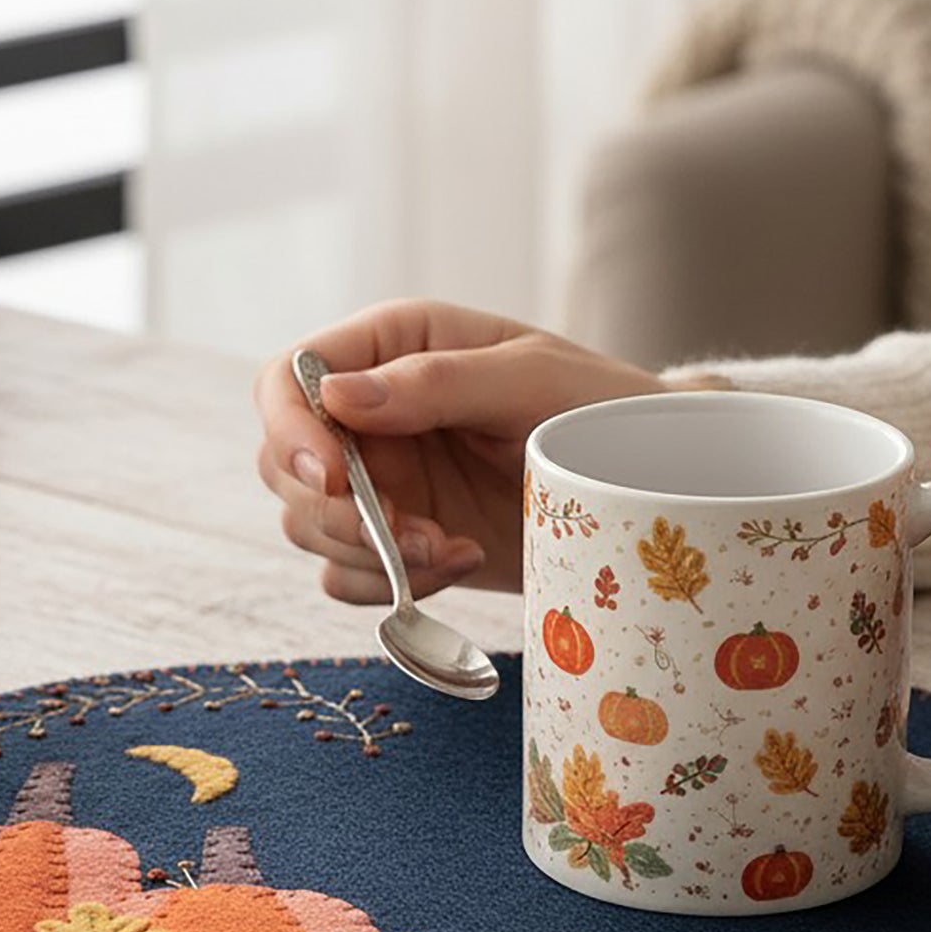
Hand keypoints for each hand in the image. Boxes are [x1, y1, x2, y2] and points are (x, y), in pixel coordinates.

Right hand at [255, 300, 676, 600]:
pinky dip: (388, 585)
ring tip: (453, 548)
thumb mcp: (532, 380)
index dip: (291, 430)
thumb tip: (337, 396)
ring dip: (370, 552)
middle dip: (338, 511)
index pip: (289, 378)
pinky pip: (346, 576)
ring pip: (308, 526)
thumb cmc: (601, 408)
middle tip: (413, 532)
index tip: (333, 478)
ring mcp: (380, 480)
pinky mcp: (397, 541)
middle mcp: (370, 413)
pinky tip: (456, 563)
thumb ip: (438, 382)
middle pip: (284, 464)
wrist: (646, 485)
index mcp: (392, 347)